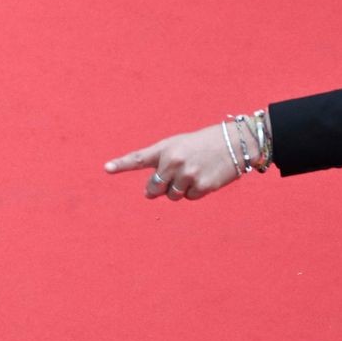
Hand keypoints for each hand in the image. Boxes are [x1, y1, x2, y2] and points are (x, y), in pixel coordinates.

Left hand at [102, 124, 244, 200]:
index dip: (121, 164)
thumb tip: (150, 193)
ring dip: (178, 190)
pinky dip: (194, 192)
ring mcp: (188, 175)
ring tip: (192, 173)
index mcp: (165, 149)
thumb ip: (161, 164)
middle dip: (158, 188)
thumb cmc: (201, 143)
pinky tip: (204, 178)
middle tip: (171, 179)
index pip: (139, 158)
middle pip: (154, 188)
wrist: (234, 142)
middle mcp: (174, 162)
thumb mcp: (177, 145)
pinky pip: (190, 197)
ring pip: (172, 196)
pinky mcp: (203, 186)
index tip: (107, 169)